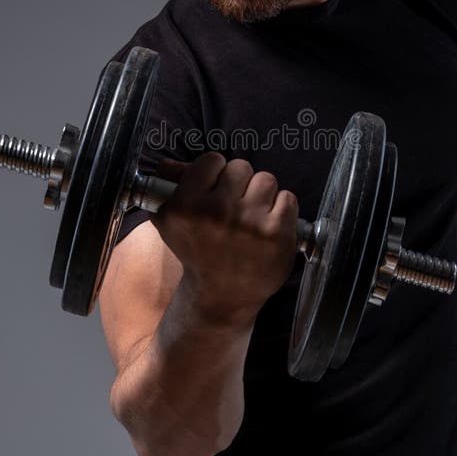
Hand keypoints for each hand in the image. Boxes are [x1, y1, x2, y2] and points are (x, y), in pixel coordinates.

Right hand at [151, 153, 298, 322]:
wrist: (222, 295)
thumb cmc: (200, 251)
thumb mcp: (174, 222)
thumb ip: (172, 186)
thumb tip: (169, 164)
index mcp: (185, 206)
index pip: (212, 160)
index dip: (216, 174)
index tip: (215, 191)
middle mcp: (215, 213)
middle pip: (241, 167)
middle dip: (240, 184)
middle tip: (234, 208)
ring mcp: (248, 224)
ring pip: (266, 180)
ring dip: (262, 196)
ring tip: (252, 218)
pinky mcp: (276, 234)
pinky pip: (287, 198)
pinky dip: (282, 210)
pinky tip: (268, 227)